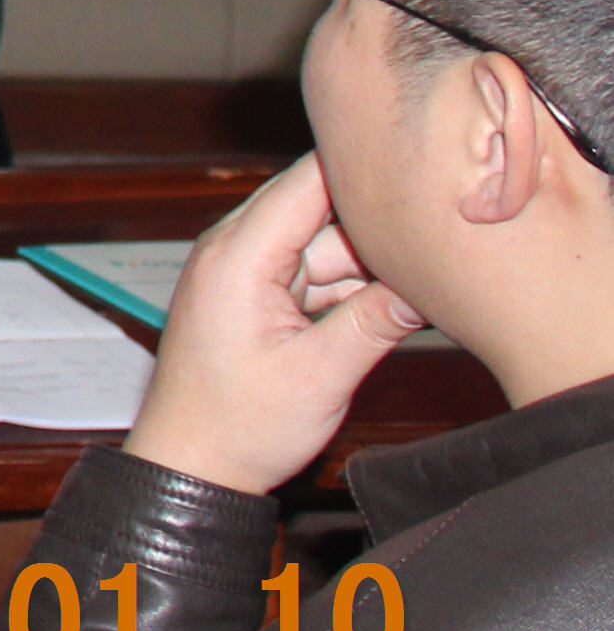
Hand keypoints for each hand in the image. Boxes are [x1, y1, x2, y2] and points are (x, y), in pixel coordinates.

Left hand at [122, 154, 426, 498]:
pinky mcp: (259, 297)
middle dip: (377, 224)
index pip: (308, 181)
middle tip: (438, 238)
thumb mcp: (321, 375)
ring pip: (325, 245)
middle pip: (321, 209)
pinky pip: (315, 274)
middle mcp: (236, 250)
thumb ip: (377, 322)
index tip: (421, 164)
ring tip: (423, 278)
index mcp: (238, 255)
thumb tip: (433, 283)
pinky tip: (396, 302)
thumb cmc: (238, 426)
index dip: (364, 168)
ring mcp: (246, 273)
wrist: (192, 465)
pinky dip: (352, 286)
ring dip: (370, 262)